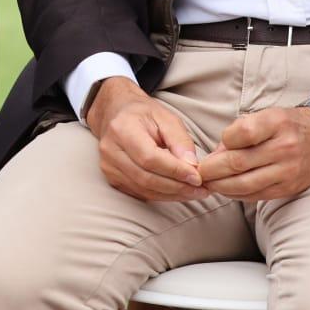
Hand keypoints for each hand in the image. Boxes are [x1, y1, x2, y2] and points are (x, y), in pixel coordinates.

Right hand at [83, 78, 206, 201]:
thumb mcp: (166, 117)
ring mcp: (108, 166)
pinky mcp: (112, 178)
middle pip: (146, 178)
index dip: (175, 171)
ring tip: (194, 192)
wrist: (117, 114)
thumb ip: (180, 140)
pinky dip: (162, 195)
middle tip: (201, 190)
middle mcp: (110, 150)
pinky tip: (178, 191)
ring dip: (172, 194)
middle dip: (177, 187)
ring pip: (144, 189)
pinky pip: (140, 193)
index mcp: (122, 129)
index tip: (198, 177)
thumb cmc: (143, 114)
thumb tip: (191, 166)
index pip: (150, 158)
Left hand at [198, 107, 309, 200]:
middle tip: (199, 173)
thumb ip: (238, 132)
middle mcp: (285, 147)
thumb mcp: (265, 117)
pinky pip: (257, 195)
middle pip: (238, 162)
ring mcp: (288, 170)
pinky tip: (226, 190)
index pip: (242, 133)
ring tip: (208, 183)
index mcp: (276, 123)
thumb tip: (213, 157)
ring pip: (245, 183)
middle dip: (212, 170)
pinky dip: (237, 194)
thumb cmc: (285, 125)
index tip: (219, 146)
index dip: (224, 141)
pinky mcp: (289, 188)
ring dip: (221, 186)